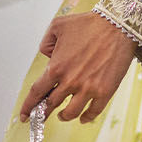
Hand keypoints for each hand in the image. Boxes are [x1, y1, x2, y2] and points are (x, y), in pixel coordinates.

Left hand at [19, 11, 135, 123]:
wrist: (118, 25)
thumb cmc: (89, 24)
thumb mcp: (57, 26)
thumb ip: (46, 43)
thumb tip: (48, 56)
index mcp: (56, 67)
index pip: (37, 92)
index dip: (28, 106)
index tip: (24, 115)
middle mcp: (70, 81)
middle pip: (52, 104)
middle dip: (43, 113)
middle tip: (40, 117)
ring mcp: (88, 88)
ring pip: (71, 112)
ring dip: (64, 116)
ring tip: (62, 115)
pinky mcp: (105, 91)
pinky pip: (93, 111)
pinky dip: (86, 117)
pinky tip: (83, 118)